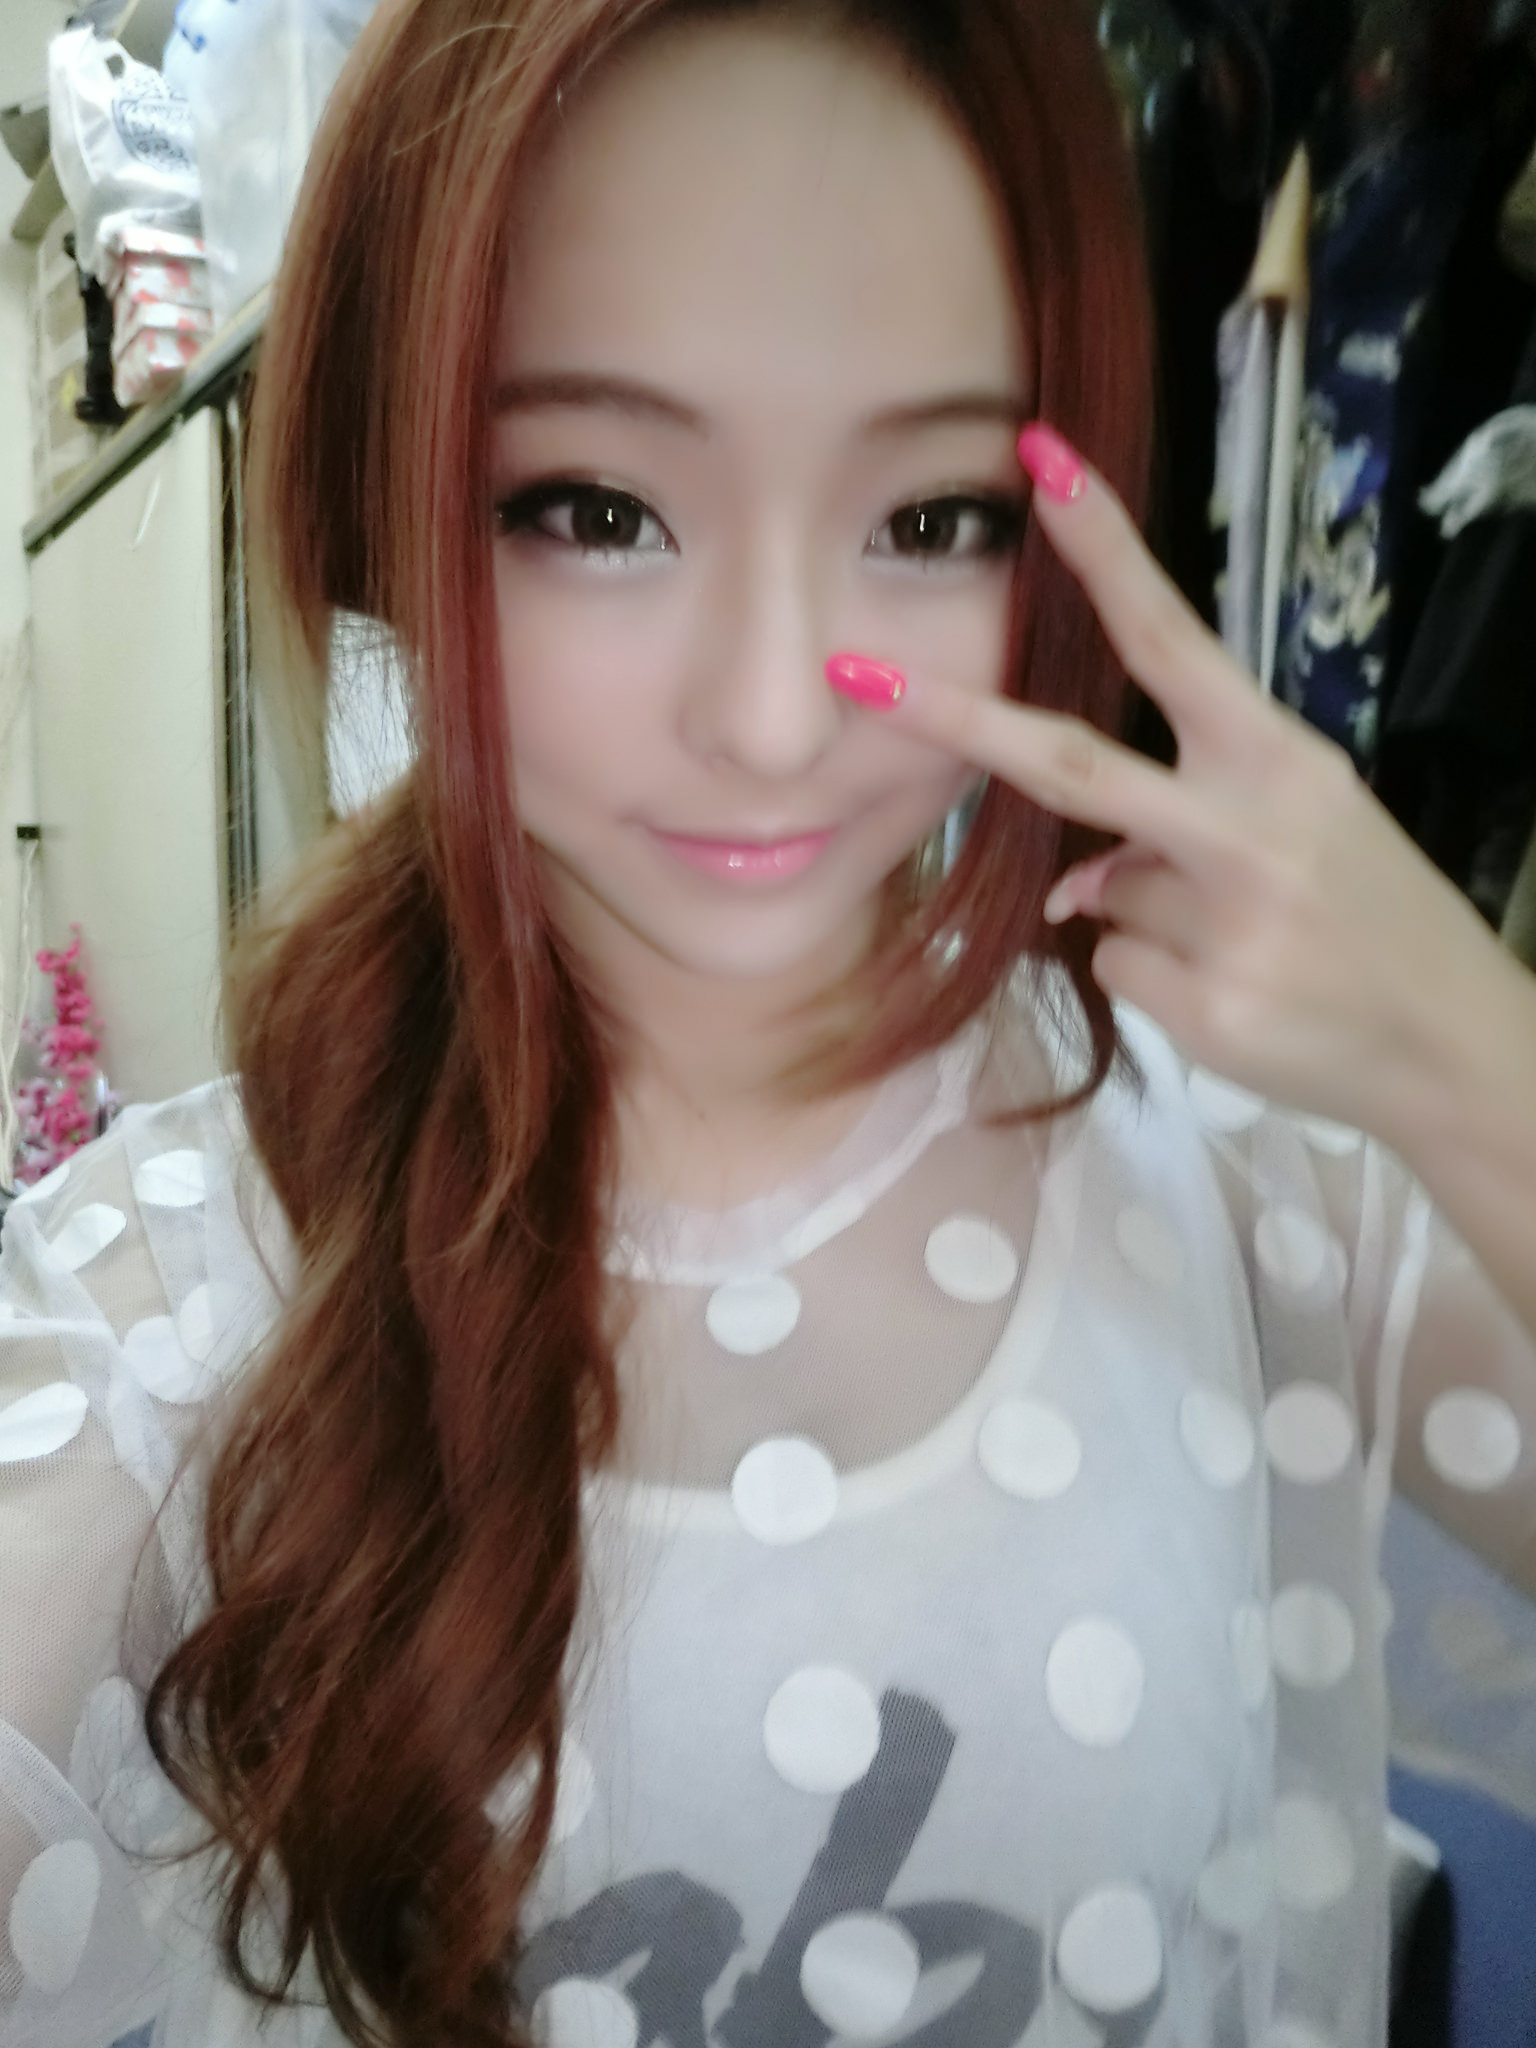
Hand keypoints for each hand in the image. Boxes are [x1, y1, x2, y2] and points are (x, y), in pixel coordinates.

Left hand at [828, 424, 1505, 1139]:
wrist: (1457, 1048)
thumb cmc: (1376, 922)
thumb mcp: (1300, 842)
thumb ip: (1184, 833)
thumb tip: (1072, 883)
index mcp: (1281, 759)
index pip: (1172, 636)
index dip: (1103, 550)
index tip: (1042, 465)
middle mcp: (1249, 828)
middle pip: (1072, 764)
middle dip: (959, 722)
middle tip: (857, 679)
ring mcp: (1225, 924)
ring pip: (1098, 893)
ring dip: (1142, 914)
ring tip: (1248, 944)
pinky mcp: (1205, 1008)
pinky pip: (1117, 967)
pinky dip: (1152, 978)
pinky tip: (1236, 992)